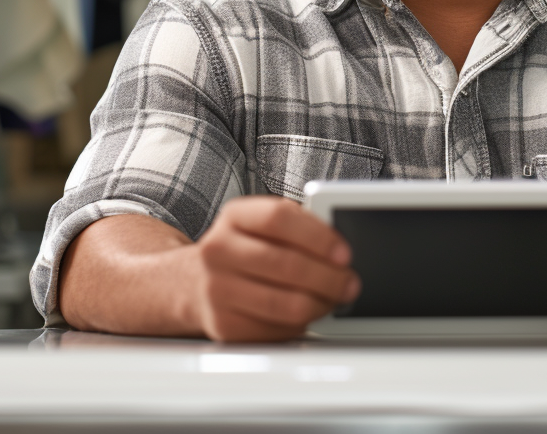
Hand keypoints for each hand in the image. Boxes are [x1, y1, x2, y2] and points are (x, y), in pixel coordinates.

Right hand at [192, 196, 359, 341]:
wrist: (197, 281)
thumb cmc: (244, 248)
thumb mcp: (262, 223)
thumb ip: (297, 226)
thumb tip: (338, 248)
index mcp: (234, 216)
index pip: (279, 218)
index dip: (317, 236)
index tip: (343, 252)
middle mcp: (219, 250)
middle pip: (286, 265)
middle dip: (329, 278)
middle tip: (349, 282)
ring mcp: (217, 290)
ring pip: (285, 304)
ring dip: (320, 304)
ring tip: (333, 299)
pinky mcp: (224, 325)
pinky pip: (276, 330)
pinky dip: (300, 325)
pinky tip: (306, 313)